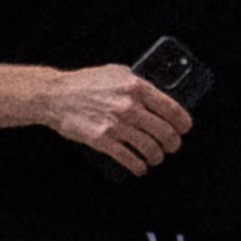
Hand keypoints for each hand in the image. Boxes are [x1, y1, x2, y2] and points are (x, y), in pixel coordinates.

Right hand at [45, 63, 191, 172]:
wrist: (56, 95)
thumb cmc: (86, 82)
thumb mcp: (116, 72)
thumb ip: (137, 82)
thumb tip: (159, 93)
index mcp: (136, 87)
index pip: (171, 108)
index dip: (183, 122)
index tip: (185, 128)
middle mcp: (129, 106)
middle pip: (164, 132)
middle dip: (173, 143)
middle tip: (172, 146)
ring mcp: (116, 125)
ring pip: (150, 148)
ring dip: (157, 157)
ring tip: (156, 157)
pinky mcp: (102, 140)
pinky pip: (129, 159)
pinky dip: (139, 167)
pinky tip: (141, 168)